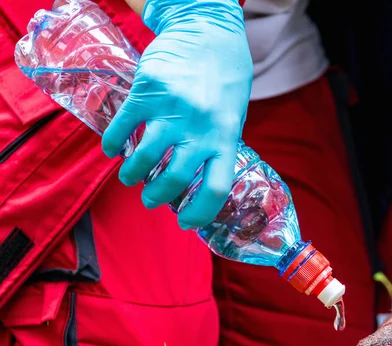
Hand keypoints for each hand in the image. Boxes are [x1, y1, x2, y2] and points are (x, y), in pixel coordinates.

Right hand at [102, 0, 252, 228]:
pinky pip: (124, 126)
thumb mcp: (232, 117)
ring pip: (145, 158)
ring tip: (129, 178)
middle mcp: (201, 128)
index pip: (216, 189)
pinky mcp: (148, 91)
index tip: (186, 223)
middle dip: (157, 196)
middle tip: (150, 200)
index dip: (200, 214)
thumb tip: (198, 181)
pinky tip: (112, 149)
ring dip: (132, 175)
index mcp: (226, 138)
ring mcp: (173, 110)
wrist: (209, 31)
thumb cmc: (224, 80)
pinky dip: (113, 143)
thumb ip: (217, 147)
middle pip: (175, 179)